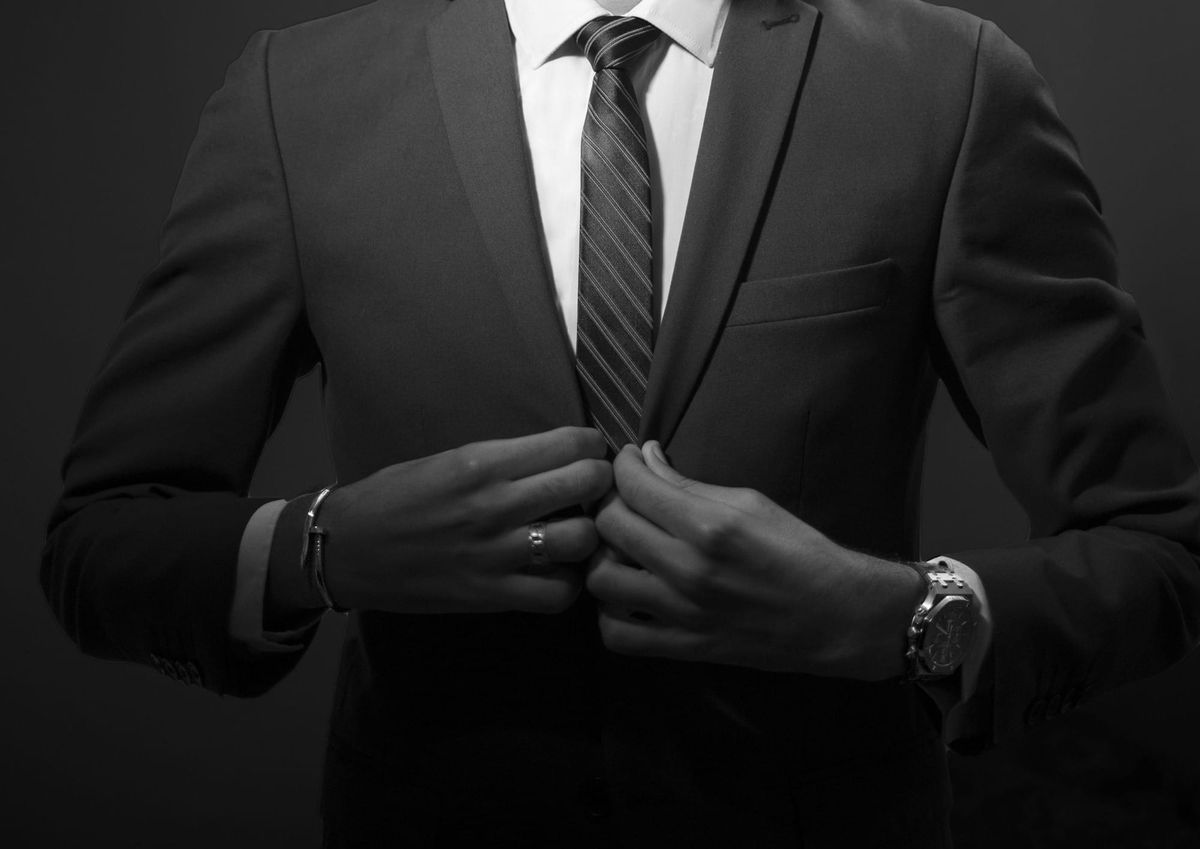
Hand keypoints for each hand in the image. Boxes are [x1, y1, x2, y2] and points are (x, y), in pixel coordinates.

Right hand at [319, 427, 610, 614]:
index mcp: (483, 462)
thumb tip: (558, 457)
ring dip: (590, 534)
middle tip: (594, 489)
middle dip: (601, 482)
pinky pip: (556, 594)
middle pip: (587, 483)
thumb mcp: (447, 459)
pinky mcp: (490, 594)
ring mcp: (495, 553)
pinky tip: (557, 573)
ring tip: (578, 532)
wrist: (345, 549)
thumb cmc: (393, 496)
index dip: (591, 445)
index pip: (570, 443)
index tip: (589, 452)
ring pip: (581, 539)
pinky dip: (567, 584)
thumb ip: (502, 460)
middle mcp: (495, 504)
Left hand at [587, 443, 922, 679]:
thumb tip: (646, 459)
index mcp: (709, 526)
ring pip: (600, 580)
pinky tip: (629, 596)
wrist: (838, 617)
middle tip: (627, 501)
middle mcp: (688, 570)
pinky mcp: (683, 648)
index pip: (633, 486)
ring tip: (625, 551)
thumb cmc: (800, 551)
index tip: (629, 463)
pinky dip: (610, 614)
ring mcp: (682, 614)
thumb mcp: (752, 503)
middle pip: (608, 526)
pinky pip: (616, 636)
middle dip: (610, 503)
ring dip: (604, 559)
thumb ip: (691, 485)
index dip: (622, 466)